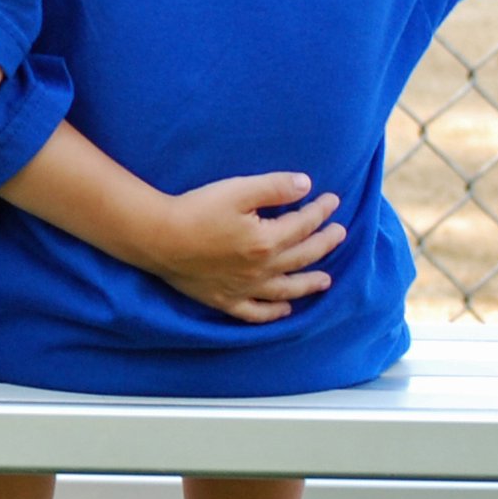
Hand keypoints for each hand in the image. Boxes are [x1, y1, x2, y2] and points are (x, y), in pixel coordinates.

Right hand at [129, 172, 344, 321]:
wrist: (157, 237)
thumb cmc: (196, 210)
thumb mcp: (237, 189)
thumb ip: (274, 187)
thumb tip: (306, 185)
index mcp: (267, 241)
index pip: (304, 225)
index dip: (321, 211)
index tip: (333, 200)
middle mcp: (262, 269)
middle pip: (302, 257)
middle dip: (325, 243)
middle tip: (340, 234)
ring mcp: (245, 288)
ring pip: (287, 289)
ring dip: (309, 284)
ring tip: (326, 280)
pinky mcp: (225, 300)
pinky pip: (256, 313)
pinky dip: (274, 313)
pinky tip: (286, 310)